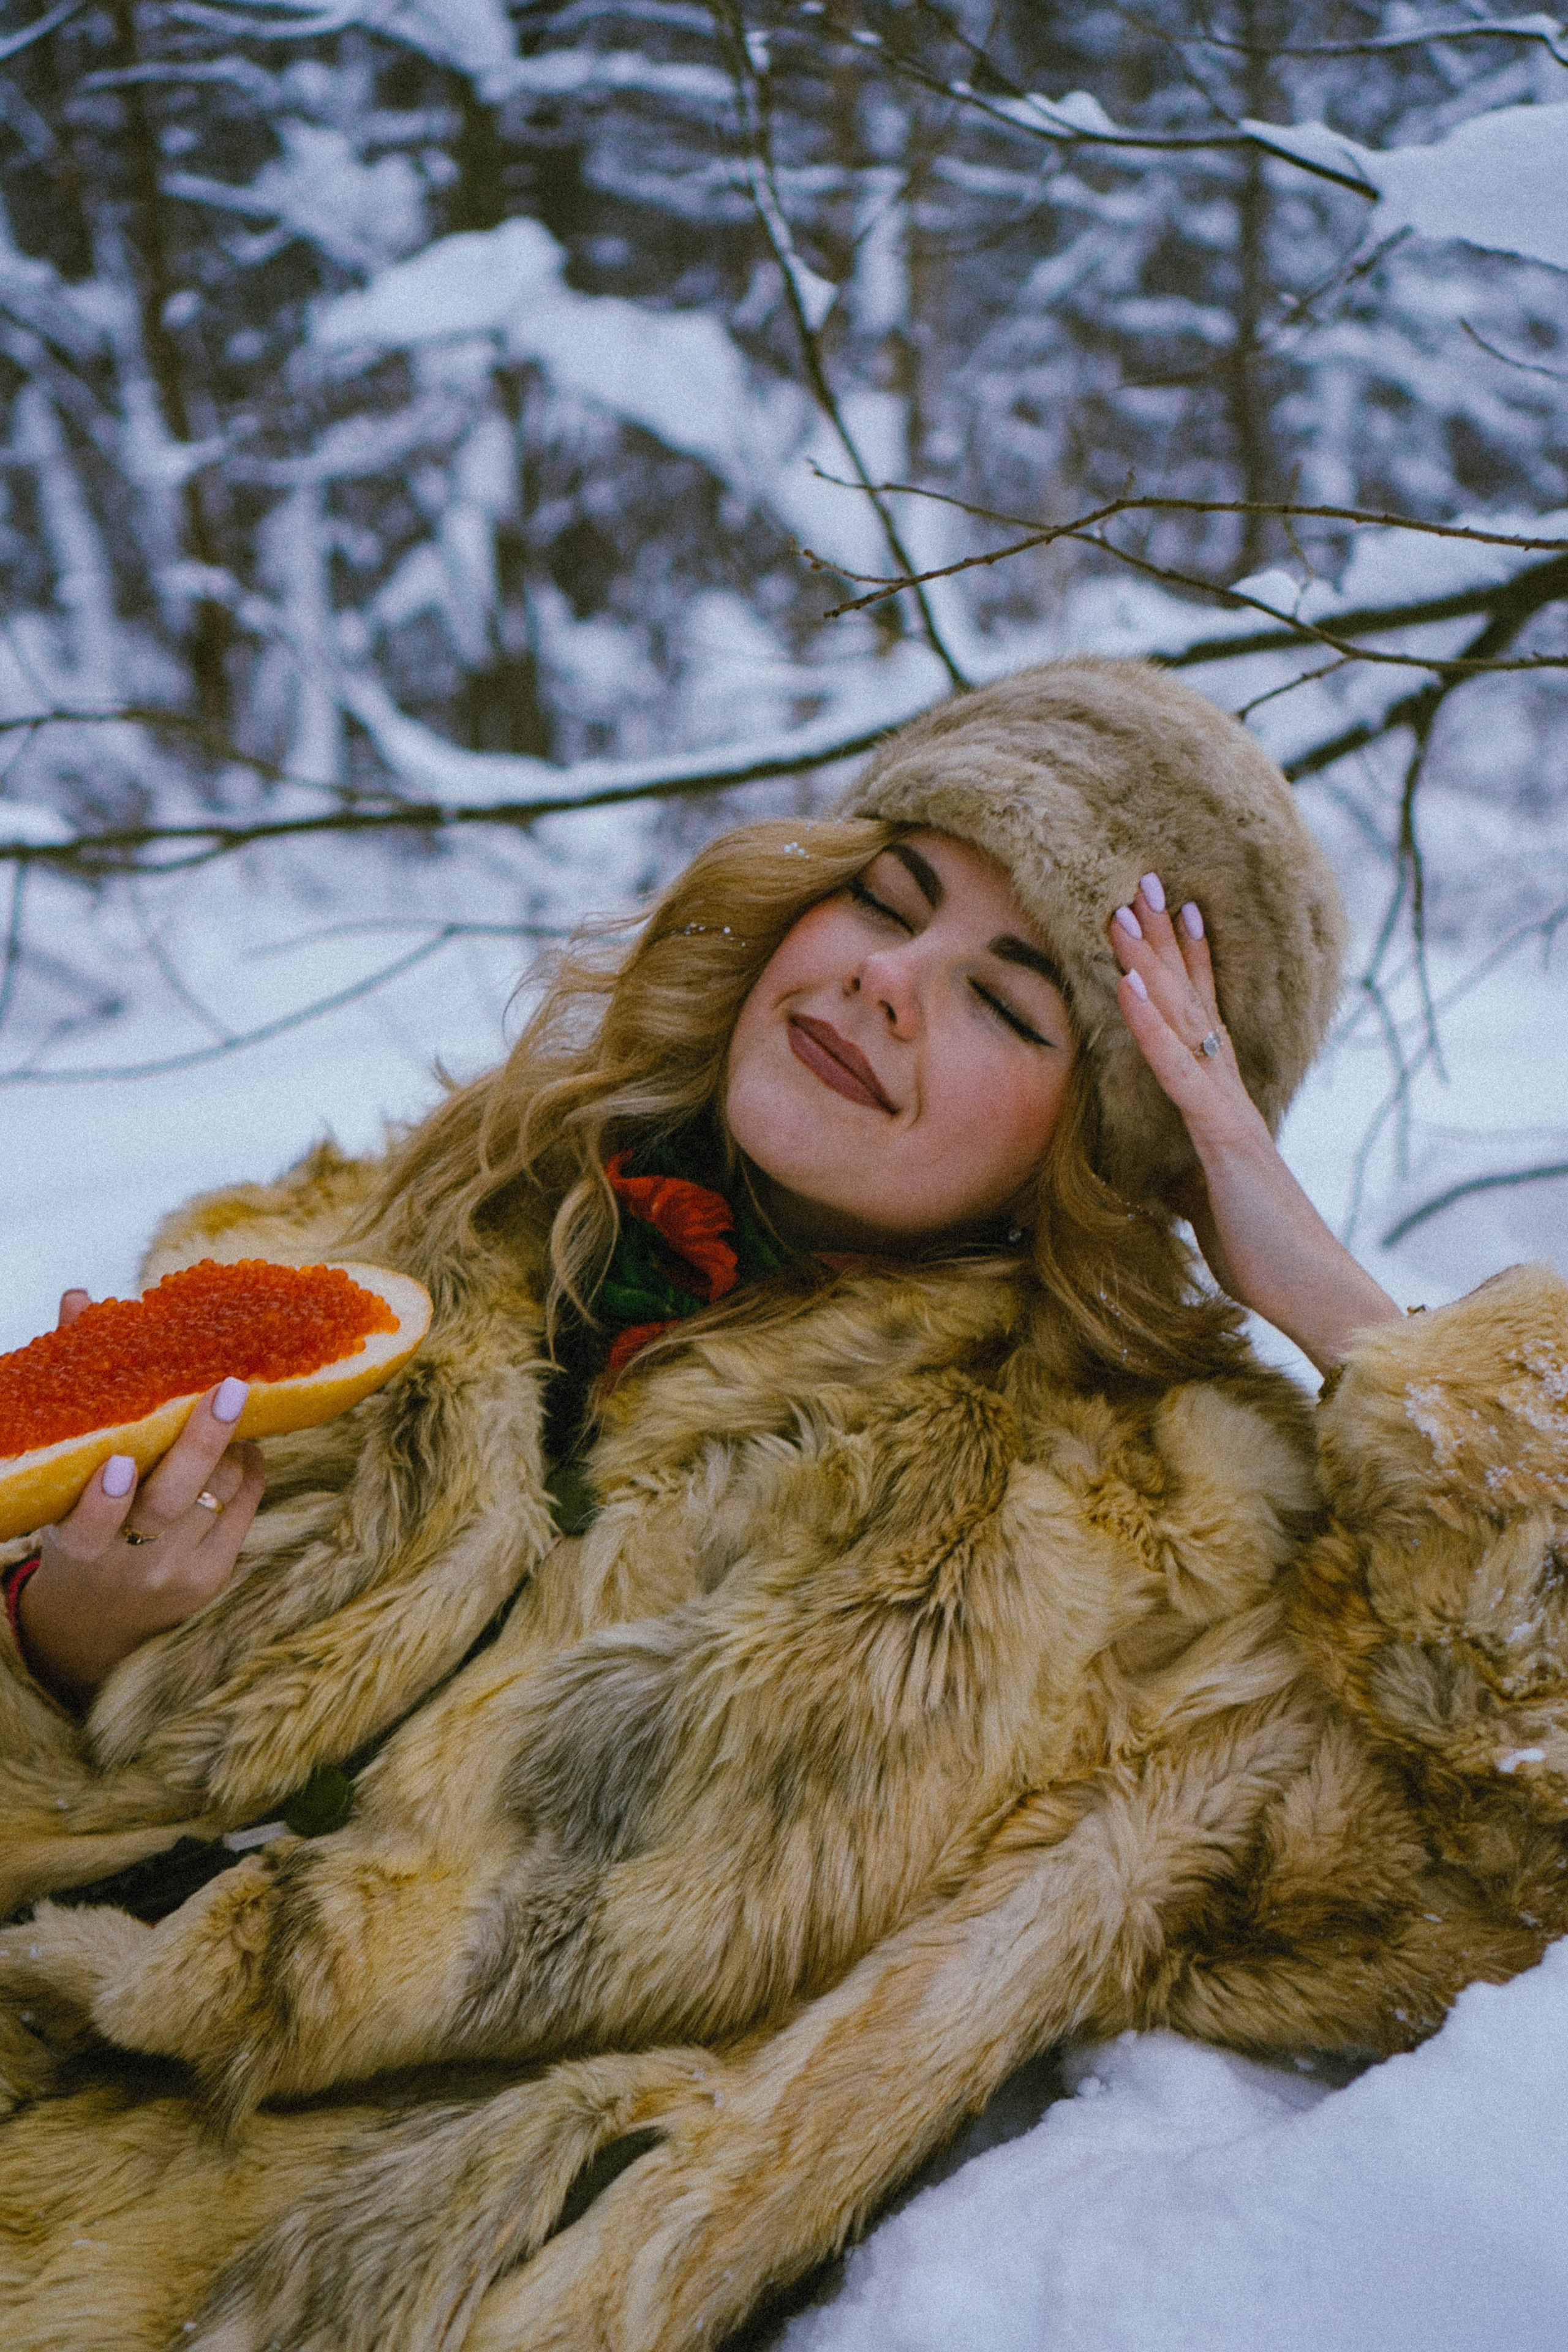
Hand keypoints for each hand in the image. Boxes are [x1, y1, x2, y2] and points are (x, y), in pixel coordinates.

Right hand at [17, 1290, 264, 1705]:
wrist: (98, 1618)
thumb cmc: (78, 1519)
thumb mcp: (63, 1474)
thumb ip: (77, 1389)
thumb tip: (80, 1299)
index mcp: (76, 1547)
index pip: (88, 1527)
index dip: (104, 1499)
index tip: (120, 1461)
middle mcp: (126, 1567)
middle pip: (170, 1504)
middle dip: (201, 1445)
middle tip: (229, 1388)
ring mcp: (176, 1576)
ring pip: (216, 1497)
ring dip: (230, 1446)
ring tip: (234, 1403)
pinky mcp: (214, 1577)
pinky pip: (244, 1509)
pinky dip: (248, 1468)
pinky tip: (245, 1443)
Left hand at [1108, 875, 1401, 1374]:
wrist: (1306, 1290)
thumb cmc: (1260, 1252)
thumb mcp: (1202, 1207)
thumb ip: (1182, 1180)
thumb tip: (1158, 1175)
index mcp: (1223, 1106)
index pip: (1200, 1019)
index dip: (1185, 964)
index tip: (1170, 913)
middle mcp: (1229, 1093)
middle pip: (1190, 1000)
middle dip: (1164, 940)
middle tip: (1141, 878)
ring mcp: (1227, 1110)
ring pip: (1182, 1020)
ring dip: (1149, 962)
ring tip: (1120, 909)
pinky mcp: (1223, 1137)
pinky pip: (1178, 1071)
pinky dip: (1149, 1026)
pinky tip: (1125, 983)